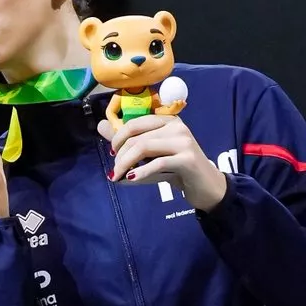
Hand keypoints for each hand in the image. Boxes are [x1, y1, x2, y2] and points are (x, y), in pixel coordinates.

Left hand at [98, 113, 225, 208]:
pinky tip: (130, 178)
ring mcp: (184, 141)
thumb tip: (101, 125)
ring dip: (125, 164)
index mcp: (167, 121)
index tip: (112, 152)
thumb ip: (127, 140)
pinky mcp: (188, 159)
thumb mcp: (150, 153)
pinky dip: (140, 172)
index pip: (134, 123)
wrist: (205, 185)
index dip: (117, 137)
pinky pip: (157, 163)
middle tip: (114, 170)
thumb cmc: (175, 168)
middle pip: (136, 137)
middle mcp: (177, 126)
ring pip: (144, 147)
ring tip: (118, 176)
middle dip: (120, 155)